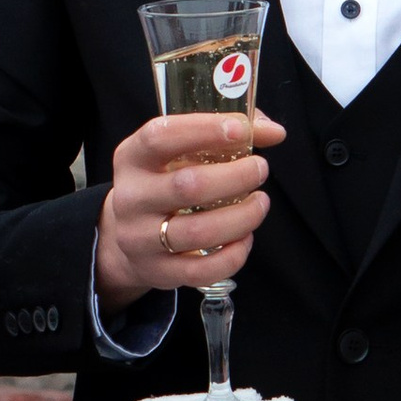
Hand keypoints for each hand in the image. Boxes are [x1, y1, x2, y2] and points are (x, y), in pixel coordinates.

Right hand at [95, 105, 285, 308]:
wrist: (126, 236)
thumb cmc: (164, 181)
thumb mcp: (178, 151)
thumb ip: (225, 134)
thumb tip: (274, 132)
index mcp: (132, 158)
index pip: (161, 136)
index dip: (204, 129)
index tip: (242, 129)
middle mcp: (131, 198)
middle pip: (188, 186)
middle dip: (236, 176)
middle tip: (260, 169)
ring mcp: (140, 239)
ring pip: (199, 231)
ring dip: (243, 216)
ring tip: (260, 202)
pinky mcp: (158, 272)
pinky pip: (203, 270)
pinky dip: (234, 254)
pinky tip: (245, 237)